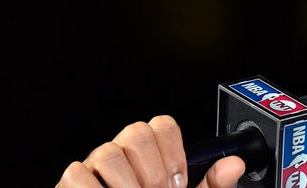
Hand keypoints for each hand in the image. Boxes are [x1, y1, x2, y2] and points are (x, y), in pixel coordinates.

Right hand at [56, 115, 245, 187]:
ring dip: (126, 184)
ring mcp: (94, 168)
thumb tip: (235, 164)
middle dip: (152, 170)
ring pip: (108, 152)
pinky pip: (76, 173)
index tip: (178, 181)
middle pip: (136, 132)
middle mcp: (122, 155)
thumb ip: (212, 186)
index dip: (172, 152)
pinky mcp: (71, 184)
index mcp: (150, 155)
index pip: (161, 125)